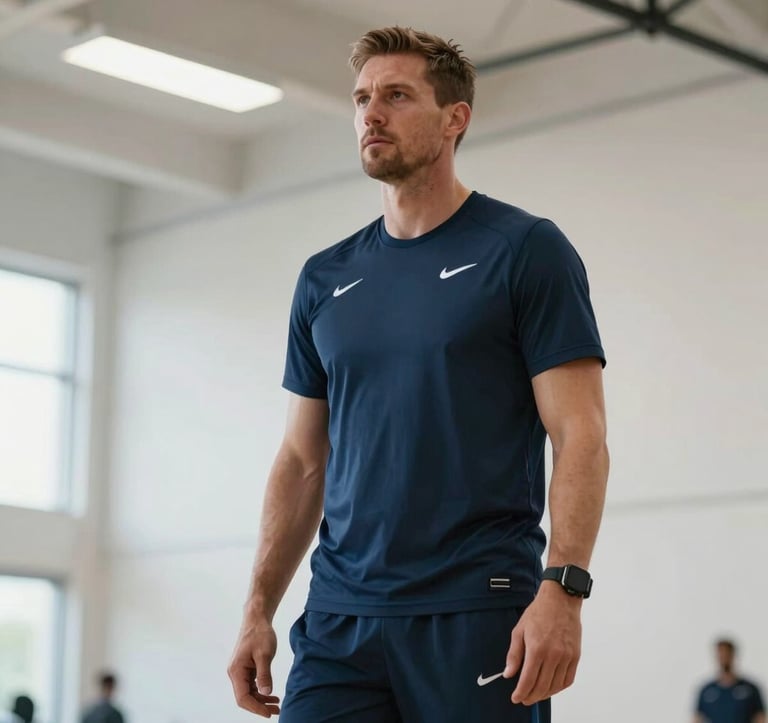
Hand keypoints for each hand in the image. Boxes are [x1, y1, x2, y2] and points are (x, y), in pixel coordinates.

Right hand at [228, 616, 280, 717]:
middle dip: (260, 706)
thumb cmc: (259, 634)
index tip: (269, 713)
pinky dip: (261, 691)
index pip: (243, 697)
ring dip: (261, 700)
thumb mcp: (265, 654)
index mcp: (236, 671)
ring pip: (249, 692)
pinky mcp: (245, 668)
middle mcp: (235, 673)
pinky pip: (251, 685)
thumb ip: (264, 674)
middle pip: (245, 697)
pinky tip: (272, 694)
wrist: (257, 619)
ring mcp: (240, 671)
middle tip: (276, 711)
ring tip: (276, 705)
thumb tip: (266, 693)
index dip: (255, 708)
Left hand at [503, 583, 581, 704]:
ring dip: (545, 694)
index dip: (521, 693)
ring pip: (555, 686)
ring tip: (536, 695)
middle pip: (542, 686)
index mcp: (537, 648)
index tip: (516, 698)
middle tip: (524, 699)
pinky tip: (551, 687)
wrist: (560, 600)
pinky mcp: (575, 656)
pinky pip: (568, 679)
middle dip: (531, 696)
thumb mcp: (519, 630)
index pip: (528, 680)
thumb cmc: (539, 612)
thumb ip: (514, 654)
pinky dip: (559, 688)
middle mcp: (553, 655)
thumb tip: (508, 673)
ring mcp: (566, 656)